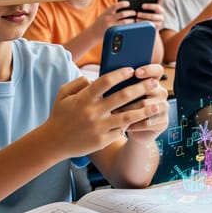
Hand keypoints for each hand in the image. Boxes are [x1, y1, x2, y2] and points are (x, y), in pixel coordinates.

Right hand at [43, 67, 162, 156]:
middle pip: (122, 97)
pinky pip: (121, 130)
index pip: (106, 81)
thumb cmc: (60, 115)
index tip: (132, 70)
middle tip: (154, 83)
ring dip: (145, 109)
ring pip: (128, 116)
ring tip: (157, 104)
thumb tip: (94, 78)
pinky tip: (143, 119)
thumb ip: (78, 82)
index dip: (121, 74)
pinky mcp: (102, 140)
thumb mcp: (63, 94)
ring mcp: (98, 127)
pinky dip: (132, 124)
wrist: (53, 142)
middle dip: (141, 88)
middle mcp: (92, 112)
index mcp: (83, 98)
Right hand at [97, 1, 136, 31]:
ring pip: (124, 22)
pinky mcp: (113, 32)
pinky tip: (131, 26)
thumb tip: (122, 6)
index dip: (123, 3)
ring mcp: (110, 26)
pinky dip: (128, 27)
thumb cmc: (100, 23)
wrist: (93, 33)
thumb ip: (111, 11)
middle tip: (134, 12)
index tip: (128, 3)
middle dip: (130, 13)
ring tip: (134, 20)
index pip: (115, 6)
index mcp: (106, 13)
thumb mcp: (104, 15)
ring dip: (131, 20)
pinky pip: (123, 29)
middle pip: (122, 14)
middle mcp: (108, 19)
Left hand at [121, 65, 169, 144]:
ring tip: (114, 113)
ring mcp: (164, 107)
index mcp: (153, 81)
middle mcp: (161, 92)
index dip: (148, 69)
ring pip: (146, 106)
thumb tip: (111, 78)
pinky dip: (133, 124)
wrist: (134, 129)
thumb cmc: (125, 107)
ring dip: (128, 110)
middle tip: (114, 98)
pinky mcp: (164, 121)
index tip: (136, 72)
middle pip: (150, 89)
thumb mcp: (123, 94)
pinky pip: (147, 122)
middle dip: (131, 94)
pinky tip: (123, 125)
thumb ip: (122, 85)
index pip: (157, 70)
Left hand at [130, 0, 163, 30]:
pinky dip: (144, 22)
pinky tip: (138, 21)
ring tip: (137, 15)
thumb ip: (142, 6)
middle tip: (142, 6)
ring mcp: (160, 18)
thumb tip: (133, 2)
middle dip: (149, 6)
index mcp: (157, 5)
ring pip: (153, 16)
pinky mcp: (158, 25)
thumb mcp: (143, 10)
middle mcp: (160, 11)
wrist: (147, 28)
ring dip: (145, 15)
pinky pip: (151, 24)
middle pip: (157, 7)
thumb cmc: (143, 17)